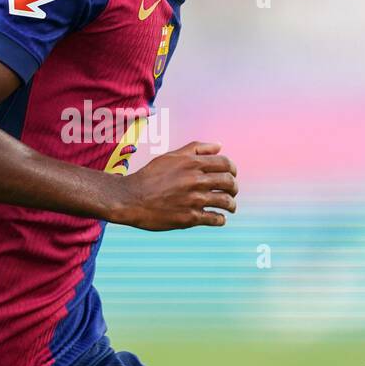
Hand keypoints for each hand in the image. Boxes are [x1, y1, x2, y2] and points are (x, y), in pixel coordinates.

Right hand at [109, 141, 236, 230]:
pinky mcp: (189, 218)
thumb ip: (196, 149)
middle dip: (234, 188)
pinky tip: (218, 218)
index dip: (232, 169)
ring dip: (231, 205)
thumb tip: (219, 145)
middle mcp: (195, 180)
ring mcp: (194, 200)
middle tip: (232, 192)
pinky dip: (221, 219)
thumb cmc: (150, 176)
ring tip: (230, 207)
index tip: (231, 175)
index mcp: (192, 163)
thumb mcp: (171, 156)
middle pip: (229, 182)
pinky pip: (215, 219)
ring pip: (226, 201)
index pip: (225, 163)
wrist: (130, 199)